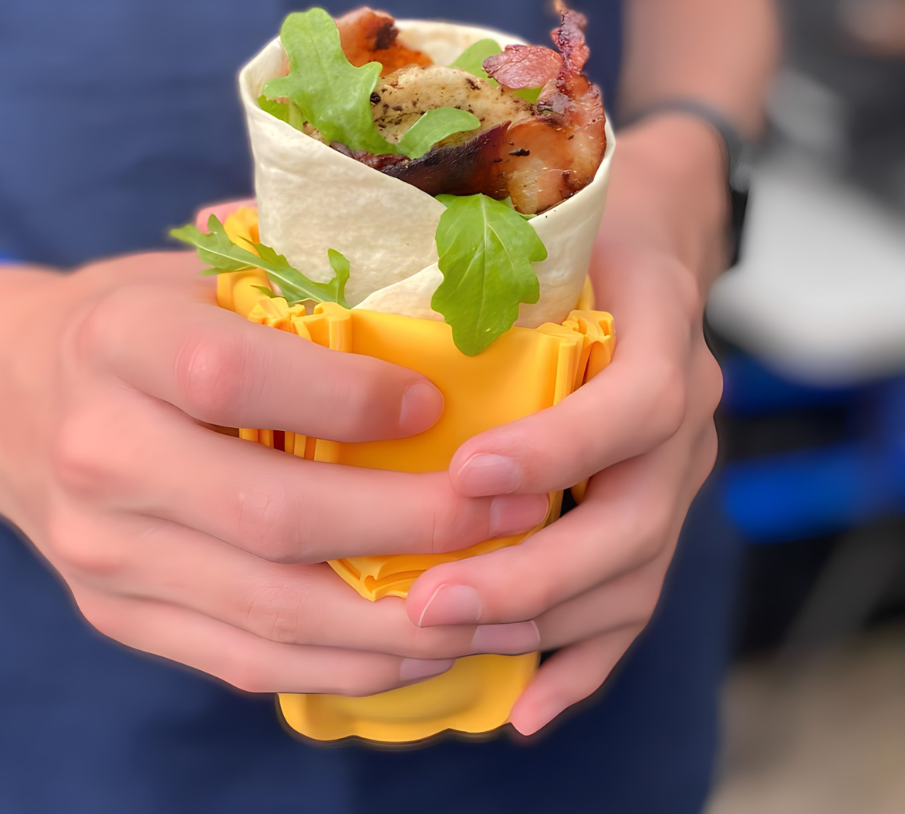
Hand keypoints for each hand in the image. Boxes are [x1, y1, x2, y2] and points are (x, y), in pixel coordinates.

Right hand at [0, 221, 548, 697]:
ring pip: (273, 610)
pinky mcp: (119, 615)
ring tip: (506, 602)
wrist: (5, 396)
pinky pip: (245, 659)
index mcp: (119, 345)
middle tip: (516, 513)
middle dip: (415, 524)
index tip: (442, 403)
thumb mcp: (189, 275)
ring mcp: (104, 553)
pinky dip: (348, 663)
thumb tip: (431, 283)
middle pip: (273, 516)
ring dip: (404, 619)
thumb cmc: (131, 323)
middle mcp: (99, 456)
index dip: (351, 398)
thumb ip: (289, 277)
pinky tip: (426, 643)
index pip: (236, 376)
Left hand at [404, 116, 727, 733]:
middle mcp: (687, 405)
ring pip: (634, 571)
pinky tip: (525, 707)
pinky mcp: (659, 509)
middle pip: (639, 514)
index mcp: (660, 320)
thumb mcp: (522, 199)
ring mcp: (678, 467)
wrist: (649, 235)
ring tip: (443, 638)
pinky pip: (637, 600)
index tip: (466, 472)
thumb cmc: (569, 220)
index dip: (560, 444)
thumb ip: (408, 209)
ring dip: (540, 618)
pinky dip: (585, 658)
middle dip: (533, 569)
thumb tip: (217, 218)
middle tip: (428, 600)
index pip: (638, 396)